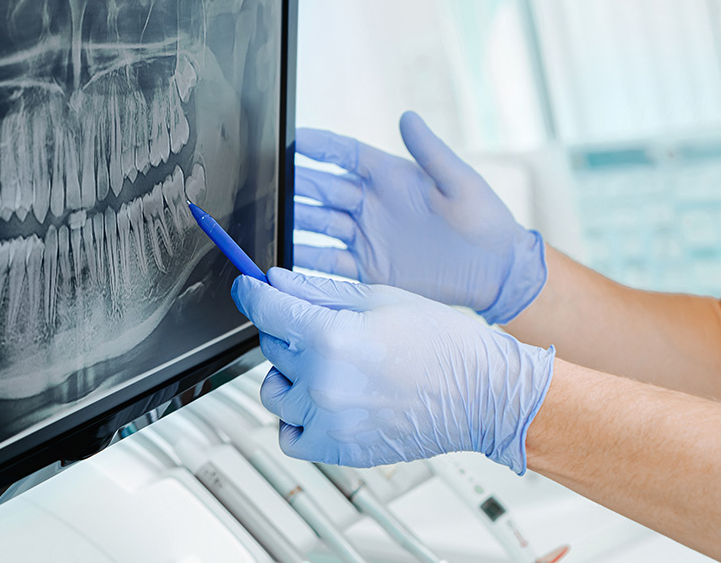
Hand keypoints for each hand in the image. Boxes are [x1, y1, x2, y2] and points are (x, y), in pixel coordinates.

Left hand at [232, 268, 553, 472]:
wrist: (483, 394)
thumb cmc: (443, 343)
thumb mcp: (377, 298)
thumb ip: (318, 292)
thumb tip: (276, 283)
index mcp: (332, 337)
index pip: (266, 311)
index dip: (251, 293)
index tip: (247, 288)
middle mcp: (324, 382)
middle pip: (271, 347)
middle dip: (287, 330)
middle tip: (323, 325)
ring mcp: (329, 420)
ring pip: (274, 391)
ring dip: (290, 375)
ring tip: (327, 367)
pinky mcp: (339, 449)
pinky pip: (290, 434)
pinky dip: (297, 417)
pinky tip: (323, 400)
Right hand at [294, 112, 545, 323]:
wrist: (496, 274)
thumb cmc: (485, 221)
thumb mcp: (460, 183)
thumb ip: (431, 152)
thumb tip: (408, 117)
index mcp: (389, 177)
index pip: (343, 154)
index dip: (317, 146)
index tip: (291, 140)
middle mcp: (370, 204)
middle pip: (321, 189)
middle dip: (294, 185)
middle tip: (268, 184)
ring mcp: (365, 237)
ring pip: (317, 225)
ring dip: (294, 222)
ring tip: (270, 223)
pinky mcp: (367, 269)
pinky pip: (327, 263)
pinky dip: (305, 261)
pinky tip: (285, 258)